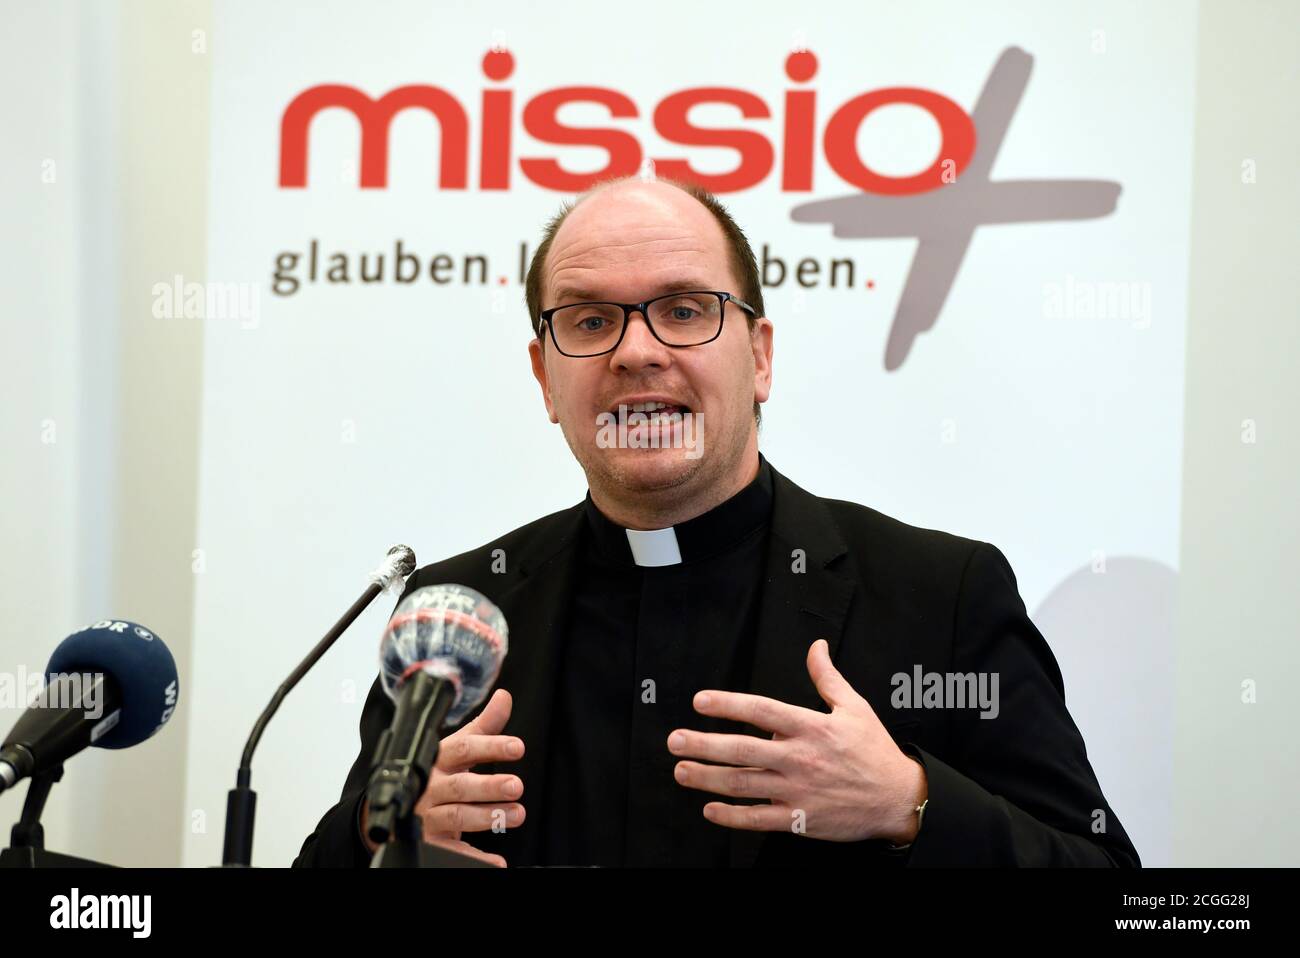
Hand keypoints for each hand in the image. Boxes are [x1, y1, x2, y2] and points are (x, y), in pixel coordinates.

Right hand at [363, 688, 525, 866]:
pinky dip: (473, 857)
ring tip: (517, 814)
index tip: (517, 747)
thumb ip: (483, 726)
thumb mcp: (456, 747)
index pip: (464, 748)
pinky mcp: (427, 840)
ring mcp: (426, 814)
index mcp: (438, 758)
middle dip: (489, 786)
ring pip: (455, 816)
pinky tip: (496, 861)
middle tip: (517, 786)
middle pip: (459, 785)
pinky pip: (450, 851)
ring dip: (488, 816)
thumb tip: (504, 697)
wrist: (392, 808)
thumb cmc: (434, 772)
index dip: (491, 747)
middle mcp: (430, 786)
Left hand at [667, 639, 926, 842]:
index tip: (700, 702)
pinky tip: (710, 809)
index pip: (760, 710)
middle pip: (741, 749)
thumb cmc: (874, 752)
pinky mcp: (799, 819)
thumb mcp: (855, 707)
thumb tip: (816, 647)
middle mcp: (799, 757)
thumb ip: (827, 677)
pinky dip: (731, 816)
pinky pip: (757, 818)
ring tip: (681, 770)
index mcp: (810, 727)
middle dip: (702, 744)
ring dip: (707, 778)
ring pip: (742, 783)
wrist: (898, 799)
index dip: (727, 705)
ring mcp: (797, 790)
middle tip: (674, 740)